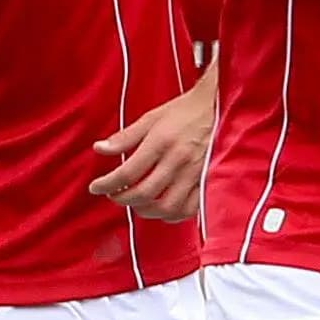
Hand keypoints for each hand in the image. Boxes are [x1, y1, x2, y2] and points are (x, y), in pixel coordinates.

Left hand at [90, 80, 213, 219]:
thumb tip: (99, 148)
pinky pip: (189, 209)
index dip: (107, 184)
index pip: (128, 172)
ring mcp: (196, 173)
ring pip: (166, 206)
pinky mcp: (209, 181)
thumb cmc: (186, 111)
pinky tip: (161, 208)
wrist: (223, 104)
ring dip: (146, 210)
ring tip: (136, 203)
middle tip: (114, 195)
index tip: (96, 187)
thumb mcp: (152, 117)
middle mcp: (179, 160)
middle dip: (123, 199)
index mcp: (161, 141)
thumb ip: (125, 137)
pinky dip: (172, 215)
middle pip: (144, 193)